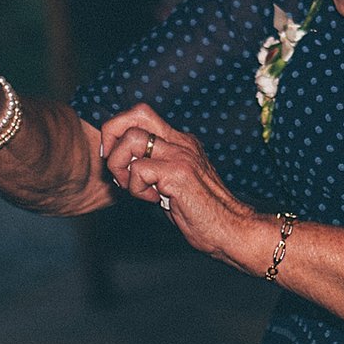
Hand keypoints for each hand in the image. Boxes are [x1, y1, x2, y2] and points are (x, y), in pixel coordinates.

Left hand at [98, 105, 260, 265]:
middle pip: (135, 114)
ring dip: (120, 165)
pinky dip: (135, 188)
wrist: (231, 229)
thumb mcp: (175, 183)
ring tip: (131, 186)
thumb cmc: (203, 213)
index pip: (141, 114)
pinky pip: (139, 169)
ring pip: (132, 139)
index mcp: (180, 142)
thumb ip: (155, 169)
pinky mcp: (179, 174)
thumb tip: (126, 167)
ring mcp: (181, 156)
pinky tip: (152, 200)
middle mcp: (181, 142)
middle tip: (114, 166)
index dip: (118, 131)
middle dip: (112, 135)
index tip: (113, 157)